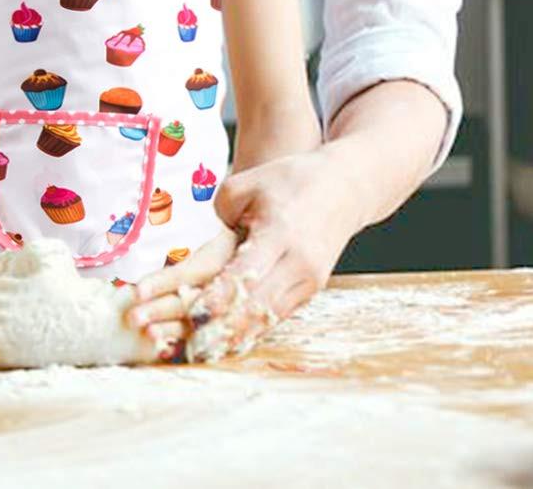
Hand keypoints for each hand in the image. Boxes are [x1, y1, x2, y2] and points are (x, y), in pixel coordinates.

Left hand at [130, 148, 354, 359]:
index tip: (191, 315)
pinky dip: (251, 331)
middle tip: (187, 345)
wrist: (345, 187)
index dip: (218, 298)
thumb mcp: (251, 182)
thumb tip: (206, 235)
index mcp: (280, 233)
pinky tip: (227, 343)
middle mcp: (298, 263)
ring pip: (267, 318)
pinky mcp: (311, 290)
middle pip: (256, 306)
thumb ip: (221, 210)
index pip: (245, 275)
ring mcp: (308, 280)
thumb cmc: (293, 179)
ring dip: (234, 337)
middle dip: (220, 328)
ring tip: (200, 352)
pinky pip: (277, 316)